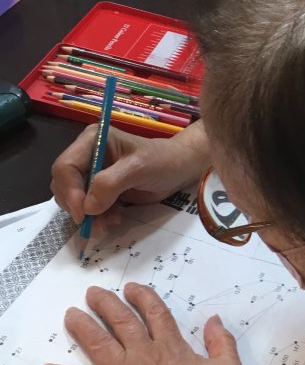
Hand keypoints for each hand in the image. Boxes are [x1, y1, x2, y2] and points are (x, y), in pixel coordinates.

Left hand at [42, 283, 265, 364]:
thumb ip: (221, 343)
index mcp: (173, 347)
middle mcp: (145, 355)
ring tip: (70, 315)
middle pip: (121, 322)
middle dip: (106, 305)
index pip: (154, 313)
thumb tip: (215, 320)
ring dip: (82, 328)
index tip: (131, 288)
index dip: (142, 297)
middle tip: (92, 293)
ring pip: (98, 344)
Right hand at [51, 120, 209, 228]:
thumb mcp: (139, 168)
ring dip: (89, 216)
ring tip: (111, 222)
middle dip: (78, 207)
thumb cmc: (162, 161)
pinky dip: (98, 218)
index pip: (65, 166)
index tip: (83, 214)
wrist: (179, 169)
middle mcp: (87, 155)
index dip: (69, 191)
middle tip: (96, 223)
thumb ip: (111, 184)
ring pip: (74, 200)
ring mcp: (92, 174)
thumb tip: (87, 207)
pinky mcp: (100, 191)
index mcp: (91, 141)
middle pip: (64, 185)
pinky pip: (88, 208)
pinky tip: (115, 219)